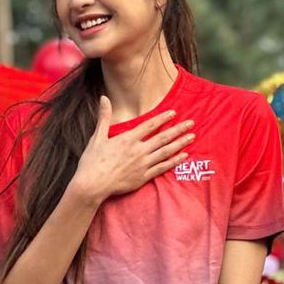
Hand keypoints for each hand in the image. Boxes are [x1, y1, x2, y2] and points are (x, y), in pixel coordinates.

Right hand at [70, 96, 194, 203]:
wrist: (91, 185)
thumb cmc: (92, 161)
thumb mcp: (97, 137)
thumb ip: (104, 117)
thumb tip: (104, 98)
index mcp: (127, 139)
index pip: (149, 125)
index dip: (163, 118)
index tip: (174, 113)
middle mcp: (138, 150)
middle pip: (163, 137)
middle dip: (179, 129)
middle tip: (191, 123)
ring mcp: (142, 164)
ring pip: (166, 152)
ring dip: (180, 143)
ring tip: (192, 137)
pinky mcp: (143, 177)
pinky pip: (162, 167)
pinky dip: (174, 161)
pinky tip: (183, 156)